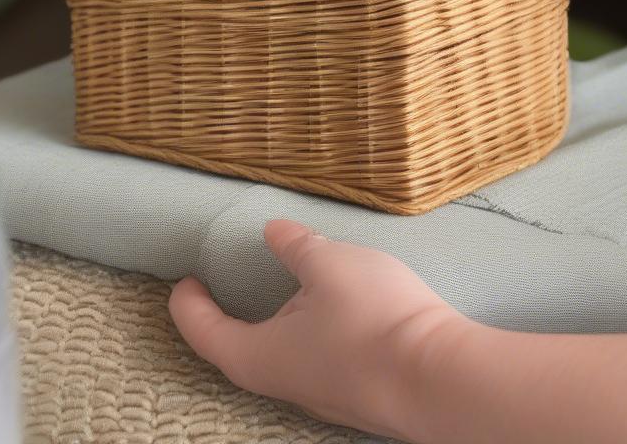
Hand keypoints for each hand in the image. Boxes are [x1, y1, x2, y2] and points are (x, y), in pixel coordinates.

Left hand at [168, 219, 465, 438]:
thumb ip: (296, 246)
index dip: (188, 302)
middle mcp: (282, 385)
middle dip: (230, 314)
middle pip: (239, 349)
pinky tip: (333, 309)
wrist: (440, 379)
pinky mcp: (354, 393)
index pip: (203, 331)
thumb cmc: (372, 320)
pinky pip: (318, 359)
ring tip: (287, 287)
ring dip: (277, 320)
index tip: (186, 279)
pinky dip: (310, 331)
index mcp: (257, 356)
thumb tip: (274, 231)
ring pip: (284, 355)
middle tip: (227, 283)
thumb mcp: (328, 264)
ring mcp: (321, 395)